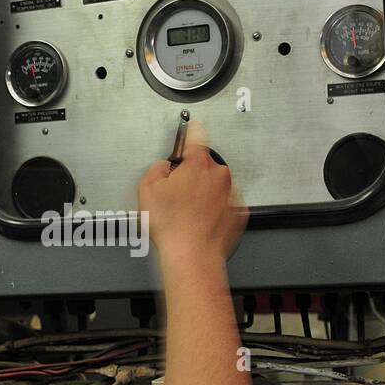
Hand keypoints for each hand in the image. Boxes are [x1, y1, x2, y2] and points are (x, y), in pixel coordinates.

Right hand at [138, 121, 247, 268]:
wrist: (192, 257)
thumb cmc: (172, 226)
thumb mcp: (147, 189)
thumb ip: (157, 168)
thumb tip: (164, 168)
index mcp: (198, 164)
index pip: (196, 136)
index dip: (190, 131)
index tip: (191, 128)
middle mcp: (219, 175)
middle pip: (204, 165)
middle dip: (191, 174)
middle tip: (176, 194)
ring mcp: (231, 194)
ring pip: (215, 185)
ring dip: (203, 193)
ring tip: (187, 213)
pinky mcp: (238, 213)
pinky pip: (224, 204)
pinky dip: (214, 209)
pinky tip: (199, 221)